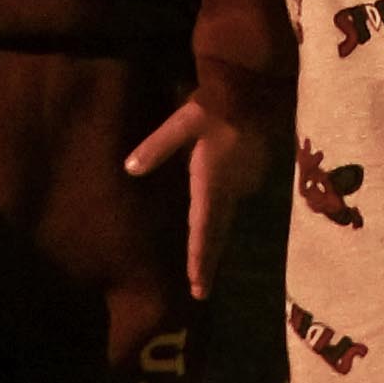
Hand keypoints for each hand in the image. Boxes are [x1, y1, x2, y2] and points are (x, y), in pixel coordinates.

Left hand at [119, 94, 249, 291]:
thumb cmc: (215, 106)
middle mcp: (230, 191)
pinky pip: (234, 203)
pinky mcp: (252, 176)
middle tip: (200, 292)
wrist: (253, 90)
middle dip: (208, 263)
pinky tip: (218, 223)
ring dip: (216, 242)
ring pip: (227, 220)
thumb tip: (130, 169)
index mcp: (211, 183)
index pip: (203, 230)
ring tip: (205, 266)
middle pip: (218, 235)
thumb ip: (157, 147)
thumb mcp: (183, 122)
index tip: (197, 288)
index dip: (199, 260)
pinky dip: (224, 219)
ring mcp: (244, 185)